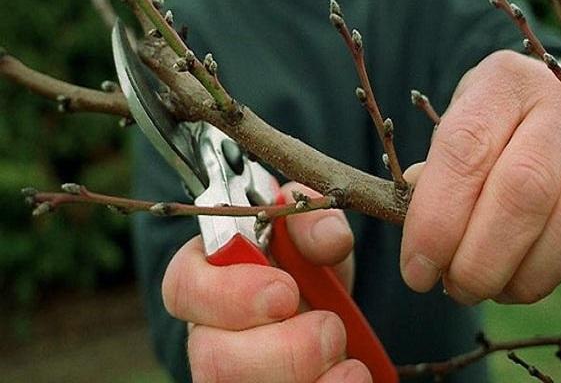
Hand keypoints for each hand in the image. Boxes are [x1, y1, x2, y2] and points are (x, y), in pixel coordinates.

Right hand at [162, 182, 371, 381]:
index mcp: (208, 278)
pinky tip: (349, 374)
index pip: (183, 288)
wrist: (327, 308)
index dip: (228, 294)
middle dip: (283, 348)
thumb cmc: (305, 264)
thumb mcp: (312, 233)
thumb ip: (313, 221)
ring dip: (303, 375)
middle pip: (211, 358)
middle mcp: (210, 333)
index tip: (286, 291)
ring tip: (342, 350)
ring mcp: (232, 373)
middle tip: (329, 327)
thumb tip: (325, 236)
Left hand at [401, 50, 560, 304]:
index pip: (463, 152)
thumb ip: (437, 177)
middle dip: (481, 260)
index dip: (436, 220)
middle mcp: (559, 104)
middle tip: (456, 290)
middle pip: (522, 192)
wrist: (549, 108)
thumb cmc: (492, 128)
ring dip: (525, 275)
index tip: (416, 272)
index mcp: (501, 85)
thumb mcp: (455, 133)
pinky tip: (530, 270)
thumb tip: (423, 238)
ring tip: (491, 288)